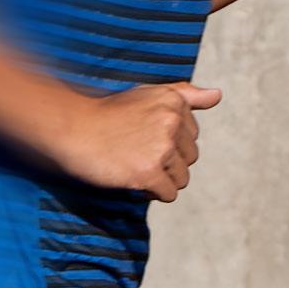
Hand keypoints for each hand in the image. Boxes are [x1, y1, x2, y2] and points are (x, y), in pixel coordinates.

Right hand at [45, 81, 220, 201]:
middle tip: (136, 153)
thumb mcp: (146, 94)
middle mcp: (172, 123)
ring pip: (182, 178)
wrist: (71, 128)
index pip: (191, 136)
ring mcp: (161, 149)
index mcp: (174, 102)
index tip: (142, 137)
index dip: (168, 142)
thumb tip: (218, 95)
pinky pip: (168, 193)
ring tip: (133, 165)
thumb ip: (185, 94)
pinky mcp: (148, 172)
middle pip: (190, 159)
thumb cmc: (106, 112)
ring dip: (161, 179)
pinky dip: (153, 192)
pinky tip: (133, 179)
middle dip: (168, 162)